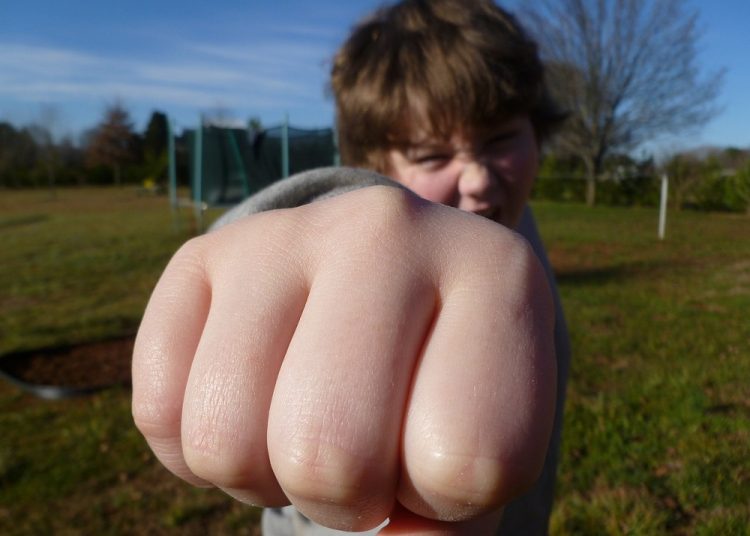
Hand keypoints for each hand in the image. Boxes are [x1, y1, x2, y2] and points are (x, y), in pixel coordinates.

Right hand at [132, 186, 555, 532]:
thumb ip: (452, 519)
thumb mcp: (487, 444)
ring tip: (306, 426)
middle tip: (363, 455)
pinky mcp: (205, 255)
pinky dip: (196, 451)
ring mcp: (286, 233)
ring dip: (265, 475)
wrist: (391, 281)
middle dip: (343, 495)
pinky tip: (251, 405)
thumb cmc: (443, 379)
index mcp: (496, 276)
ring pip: (225, 439)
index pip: (468, 459)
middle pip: (330, 452)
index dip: (445, 497)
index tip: (439, 452)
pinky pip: (158, 410)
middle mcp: (388, 231)